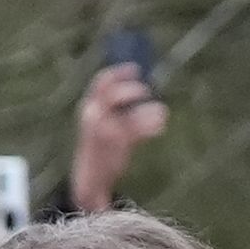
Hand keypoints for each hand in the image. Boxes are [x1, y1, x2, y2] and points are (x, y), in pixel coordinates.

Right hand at [69, 62, 166, 214]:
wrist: (90, 179)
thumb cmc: (100, 149)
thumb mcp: (100, 124)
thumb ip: (113, 108)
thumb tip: (140, 89)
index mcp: (89, 108)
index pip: (101, 81)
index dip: (119, 72)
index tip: (136, 69)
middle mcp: (94, 115)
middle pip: (115, 92)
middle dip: (134, 89)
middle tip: (148, 92)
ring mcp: (105, 129)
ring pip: (131, 111)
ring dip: (150, 111)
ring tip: (160, 114)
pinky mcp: (117, 142)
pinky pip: (139, 127)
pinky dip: (153, 124)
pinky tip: (159, 127)